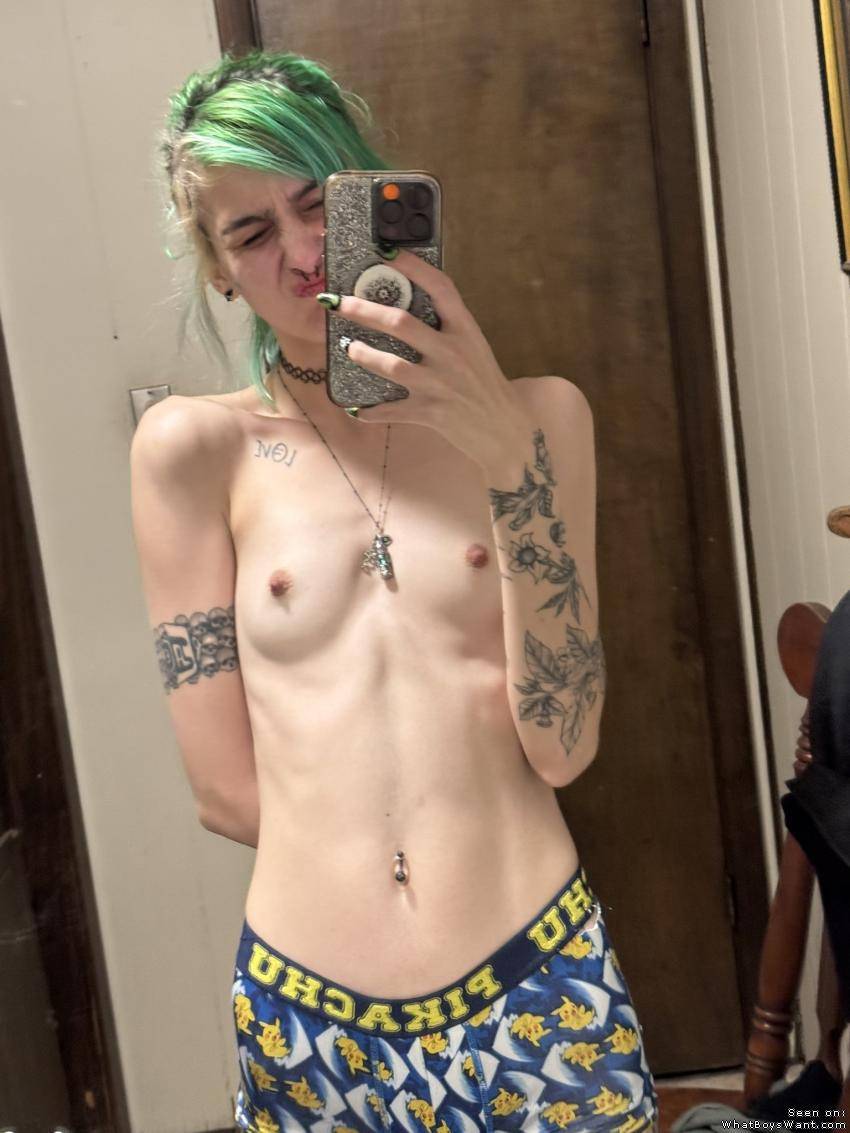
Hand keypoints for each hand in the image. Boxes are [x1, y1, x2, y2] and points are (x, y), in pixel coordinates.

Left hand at [324, 248, 529, 467]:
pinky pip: (391, 411)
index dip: (412, 267)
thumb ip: (447, 329)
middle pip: (400, 324)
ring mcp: (440, 384)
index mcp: (466, 331)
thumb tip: (404, 311)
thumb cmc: (485, 385)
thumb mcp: (473, 348)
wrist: (506, 430)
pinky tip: (355, 408)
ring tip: (350, 349)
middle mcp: (452, 353)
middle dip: (363, 311)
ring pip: (391, 365)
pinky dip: (370, 410)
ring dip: (363, 355)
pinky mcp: (431, 412)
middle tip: (339, 303)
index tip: (386, 252)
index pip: (440, 288)